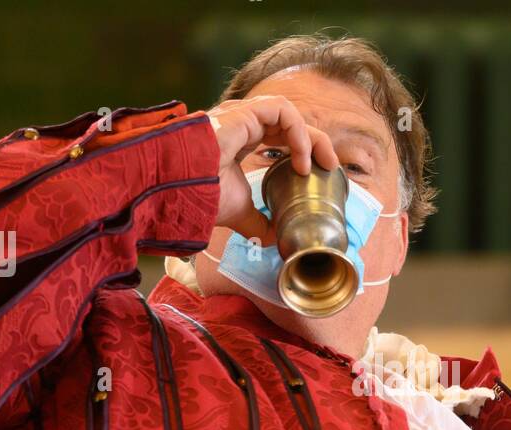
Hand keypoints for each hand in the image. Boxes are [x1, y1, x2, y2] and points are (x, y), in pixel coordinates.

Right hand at [208, 96, 337, 239]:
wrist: (180, 189)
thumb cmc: (200, 196)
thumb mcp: (239, 213)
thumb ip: (258, 223)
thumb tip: (276, 239)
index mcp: (240, 140)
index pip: (279, 135)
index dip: (302, 150)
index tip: (315, 173)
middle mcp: (241, 123)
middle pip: (289, 123)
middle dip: (315, 143)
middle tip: (331, 166)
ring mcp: (241, 115)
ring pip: (289, 114)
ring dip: (310, 137)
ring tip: (320, 164)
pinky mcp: (243, 112)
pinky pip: (282, 110)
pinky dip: (298, 132)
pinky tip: (301, 159)